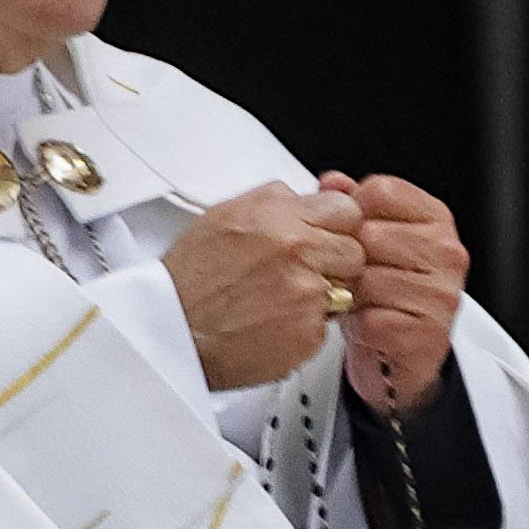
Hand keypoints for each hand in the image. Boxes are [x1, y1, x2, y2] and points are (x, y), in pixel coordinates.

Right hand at [168, 179, 371, 391]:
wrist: (173, 329)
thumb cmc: (191, 277)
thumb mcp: (224, 215)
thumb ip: (275, 200)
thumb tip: (308, 194)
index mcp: (279, 218)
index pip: (346, 210)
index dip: (336, 224)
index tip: (326, 233)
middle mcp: (298, 252)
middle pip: (355, 251)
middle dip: (335, 261)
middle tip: (303, 270)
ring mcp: (308, 295)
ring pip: (346, 291)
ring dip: (324, 294)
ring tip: (283, 297)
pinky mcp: (310, 333)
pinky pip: (328, 325)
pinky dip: (307, 325)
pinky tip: (276, 321)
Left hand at [325, 169, 469, 414]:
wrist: (399, 353)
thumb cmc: (383, 291)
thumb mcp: (369, 238)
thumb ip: (351, 204)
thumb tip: (332, 182)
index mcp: (436, 220)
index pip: (381, 191)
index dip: (352, 211)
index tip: (352, 231)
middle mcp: (447, 254)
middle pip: (370, 234)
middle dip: (349, 256)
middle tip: (352, 273)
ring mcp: (441, 295)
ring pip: (368, 279)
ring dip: (351, 293)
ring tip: (358, 299)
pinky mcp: (428, 335)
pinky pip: (371, 319)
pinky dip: (359, 325)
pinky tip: (367, 324)